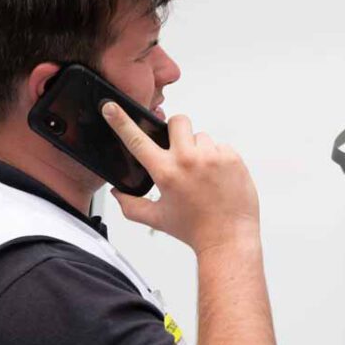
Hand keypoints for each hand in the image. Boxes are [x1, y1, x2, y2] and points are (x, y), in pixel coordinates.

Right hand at [102, 102, 259, 254]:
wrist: (228, 238)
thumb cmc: (194, 229)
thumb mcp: (157, 219)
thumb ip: (131, 205)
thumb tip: (117, 193)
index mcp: (165, 172)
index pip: (137, 140)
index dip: (121, 121)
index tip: (111, 106)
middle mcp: (188, 160)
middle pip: (177, 121)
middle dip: (176, 132)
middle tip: (180, 151)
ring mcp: (212, 157)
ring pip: (201, 136)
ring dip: (199, 150)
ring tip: (203, 175)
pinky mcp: (232, 158)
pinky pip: (220, 146)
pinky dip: (218, 158)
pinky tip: (218, 178)